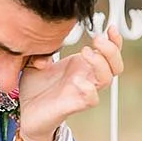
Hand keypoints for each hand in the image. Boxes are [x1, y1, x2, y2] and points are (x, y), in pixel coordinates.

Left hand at [16, 25, 123, 140]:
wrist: (26, 113)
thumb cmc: (35, 89)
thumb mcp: (34, 62)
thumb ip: (41, 49)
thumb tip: (44, 40)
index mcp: (80, 66)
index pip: (108, 53)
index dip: (115, 41)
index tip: (110, 28)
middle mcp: (85, 78)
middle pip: (115, 66)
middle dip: (111, 50)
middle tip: (97, 40)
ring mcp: (81, 92)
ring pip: (106, 79)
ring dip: (100, 63)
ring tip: (85, 52)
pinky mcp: (73, 105)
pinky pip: (91, 99)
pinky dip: (88, 89)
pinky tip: (76, 81)